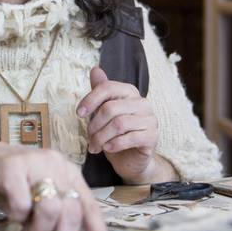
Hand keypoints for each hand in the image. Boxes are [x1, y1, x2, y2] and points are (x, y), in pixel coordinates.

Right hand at [0, 126, 109, 230]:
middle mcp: (55, 163)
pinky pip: (22, 204)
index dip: (96, 228)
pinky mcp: (10, 168)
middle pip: (71, 209)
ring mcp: (33, 163)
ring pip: (51, 208)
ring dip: (38, 229)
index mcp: (66, 171)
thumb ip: (55, 210)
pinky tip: (11, 211)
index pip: (88, 203)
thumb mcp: (37, 193)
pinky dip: (17, 215)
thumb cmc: (7, 181)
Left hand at [77, 67, 159, 182]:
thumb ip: (101, 92)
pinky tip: (108, 149)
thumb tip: (95, 70)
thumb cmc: (116, 134)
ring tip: (94, 146)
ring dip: (101, 137)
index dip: (90, 99)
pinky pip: (130, 138)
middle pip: (111, 108)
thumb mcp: (104, 113)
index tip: (79, 113)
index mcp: (130, 92)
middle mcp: (143, 103)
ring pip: (119, 124)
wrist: (131, 160)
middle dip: (94, 125)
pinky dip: (114, 144)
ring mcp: (150, 120)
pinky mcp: (152, 137)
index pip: (108, 87)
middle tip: (88, 137)